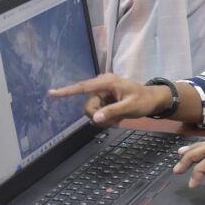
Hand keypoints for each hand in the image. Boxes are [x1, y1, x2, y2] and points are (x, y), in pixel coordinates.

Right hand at [49, 74, 167, 126]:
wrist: (153, 100)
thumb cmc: (143, 100)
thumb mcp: (130, 107)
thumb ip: (112, 112)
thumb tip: (95, 118)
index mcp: (107, 82)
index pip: (83, 87)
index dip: (66, 91)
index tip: (51, 93)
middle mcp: (102, 85)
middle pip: (88, 106)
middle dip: (98, 116)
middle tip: (114, 122)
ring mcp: (103, 92)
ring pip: (92, 111)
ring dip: (103, 119)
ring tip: (118, 119)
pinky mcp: (104, 99)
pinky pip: (98, 112)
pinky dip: (105, 118)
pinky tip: (117, 119)